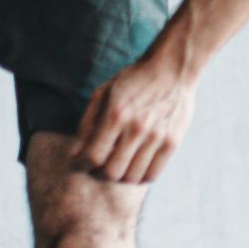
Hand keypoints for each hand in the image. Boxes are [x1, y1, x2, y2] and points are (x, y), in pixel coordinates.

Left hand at [71, 56, 197, 184]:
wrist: (172, 69)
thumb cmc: (133, 80)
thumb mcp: (104, 93)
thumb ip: (88, 124)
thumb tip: (76, 154)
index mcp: (116, 114)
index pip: (94, 155)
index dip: (81, 165)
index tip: (78, 164)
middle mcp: (137, 128)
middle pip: (112, 172)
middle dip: (98, 174)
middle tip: (95, 168)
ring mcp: (157, 137)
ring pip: (132, 177)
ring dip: (119, 178)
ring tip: (115, 167)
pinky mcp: (173, 143)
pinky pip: (152, 174)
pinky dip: (139, 178)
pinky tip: (133, 168)